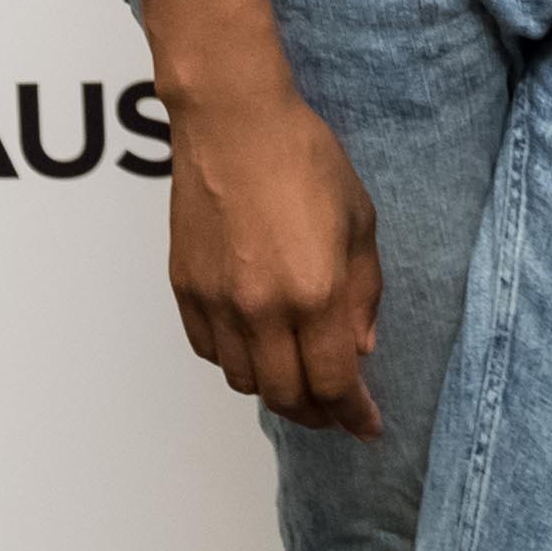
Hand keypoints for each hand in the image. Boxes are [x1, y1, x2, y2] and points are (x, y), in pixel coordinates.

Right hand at [161, 74, 385, 437]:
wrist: (234, 123)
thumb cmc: (306, 159)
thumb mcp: (360, 221)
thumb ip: (363, 293)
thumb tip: (360, 350)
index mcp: (314, 292)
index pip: (333, 383)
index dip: (352, 414)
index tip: (367, 427)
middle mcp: (261, 308)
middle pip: (286, 396)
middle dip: (317, 413)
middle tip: (337, 409)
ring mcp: (216, 302)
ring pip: (243, 381)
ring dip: (276, 388)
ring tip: (299, 375)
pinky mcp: (184, 290)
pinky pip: (210, 351)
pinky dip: (237, 361)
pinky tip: (257, 345)